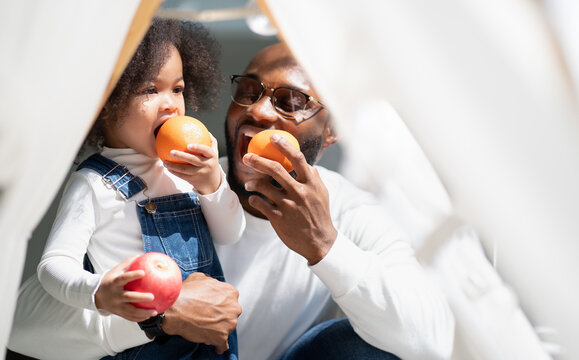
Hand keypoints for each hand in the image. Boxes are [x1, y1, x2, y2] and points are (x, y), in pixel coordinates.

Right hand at [95, 256, 157, 321]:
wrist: (96, 296)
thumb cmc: (111, 280)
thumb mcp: (116, 270)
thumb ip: (129, 263)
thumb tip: (144, 255)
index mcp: (113, 283)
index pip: (123, 278)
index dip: (132, 275)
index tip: (143, 272)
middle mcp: (114, 295)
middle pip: (128, 297)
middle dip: (140, 298)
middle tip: (152, 297)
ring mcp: (115, 306)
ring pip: (130, 311)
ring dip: (143, 312)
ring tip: (155, 311)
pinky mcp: (118, 313)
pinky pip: (129, 317)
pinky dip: (139, 318)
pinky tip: (150, 316)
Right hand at [162, 272, 240, 353]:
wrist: (175, 308)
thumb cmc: (186, 293)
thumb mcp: (200, 278)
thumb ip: (211, 282)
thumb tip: (211, 285)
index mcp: (231, 292)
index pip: (230, 300)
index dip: (221, 304)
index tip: (214, 307)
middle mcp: (234, 308)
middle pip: (231, 314)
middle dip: (222, 316)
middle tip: (209, 317)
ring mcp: (229, 323)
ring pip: (228, 328)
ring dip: (220, 329)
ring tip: (206, 328)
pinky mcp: (221, 337)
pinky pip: (223, 345)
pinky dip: (218, 345)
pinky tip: (213, 344)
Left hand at [164, 134, 221, 194]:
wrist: (213, 181)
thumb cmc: (211, 161)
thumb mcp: (214, 152)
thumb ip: (210, 141)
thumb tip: (201, 127)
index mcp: (212, 156)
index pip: (206, 151)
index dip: (198, 148)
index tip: (188, 145)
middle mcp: (207, 165)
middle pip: (193, 160)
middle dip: (181, 156)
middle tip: (171, 152)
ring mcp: (200, 173)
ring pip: (185, 170)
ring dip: (174, 166)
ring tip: (165, 162)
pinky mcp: (194, 180)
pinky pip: (182, 176)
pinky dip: (174, 172)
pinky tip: (167, 167)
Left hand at [243, 133, 337, 264]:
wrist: (319, 241)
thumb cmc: (319, 214)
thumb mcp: (322, 193)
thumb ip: (313, 177)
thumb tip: (304, 162)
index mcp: (311, 183)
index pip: (297, 158)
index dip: (284, 145)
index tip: (273, 138)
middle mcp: (299, 192)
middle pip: (275, 169)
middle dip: (257, 160)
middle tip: (247, 157)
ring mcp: (288, 205)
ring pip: (263, 186)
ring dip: (252, 182)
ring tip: (249, 183)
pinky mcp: (278, 218)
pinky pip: (259, 203)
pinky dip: (254, 199)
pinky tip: (254, 199)